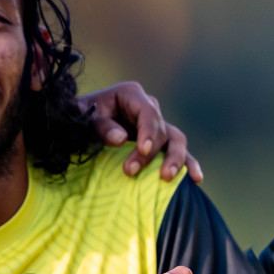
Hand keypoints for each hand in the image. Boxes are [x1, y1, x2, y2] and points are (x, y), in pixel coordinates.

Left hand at [80, 81, 200, 181]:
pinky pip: (176, 151)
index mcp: (131, 94)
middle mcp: (148, 107)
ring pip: (176, 139)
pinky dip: (188, 164)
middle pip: (161, 129)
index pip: (148, 112)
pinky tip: (195, 179)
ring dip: (176, 158)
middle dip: (151, 153)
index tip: (144, 150)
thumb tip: (122, 138)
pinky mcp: (158, 141)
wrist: (77, 123)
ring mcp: (155, 125)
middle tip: (131, 172)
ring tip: (168, 177)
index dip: (148, 132)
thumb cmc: (78, 118)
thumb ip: (99, 126)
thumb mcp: (81, 118)